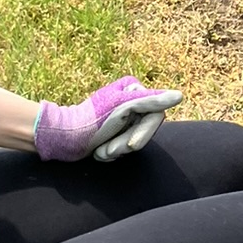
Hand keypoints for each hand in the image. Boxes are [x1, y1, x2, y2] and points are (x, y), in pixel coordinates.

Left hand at [34, 76, 181, 162]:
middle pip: (146, 130)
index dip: (145, 132)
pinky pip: (125, 147)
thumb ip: (152, 101)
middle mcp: (130, 101)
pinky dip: (113, 153)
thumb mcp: (123, 108)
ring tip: (101, 151)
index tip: (131, 145)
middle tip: (108, 150)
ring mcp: (123, 118)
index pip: (156, 113)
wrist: (64, 139)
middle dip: (126, 143)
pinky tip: (99, 150)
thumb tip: (178, 96)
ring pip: (136, 142)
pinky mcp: (115, 132)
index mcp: (133, 89)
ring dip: (117, 150)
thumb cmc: (91, 121)